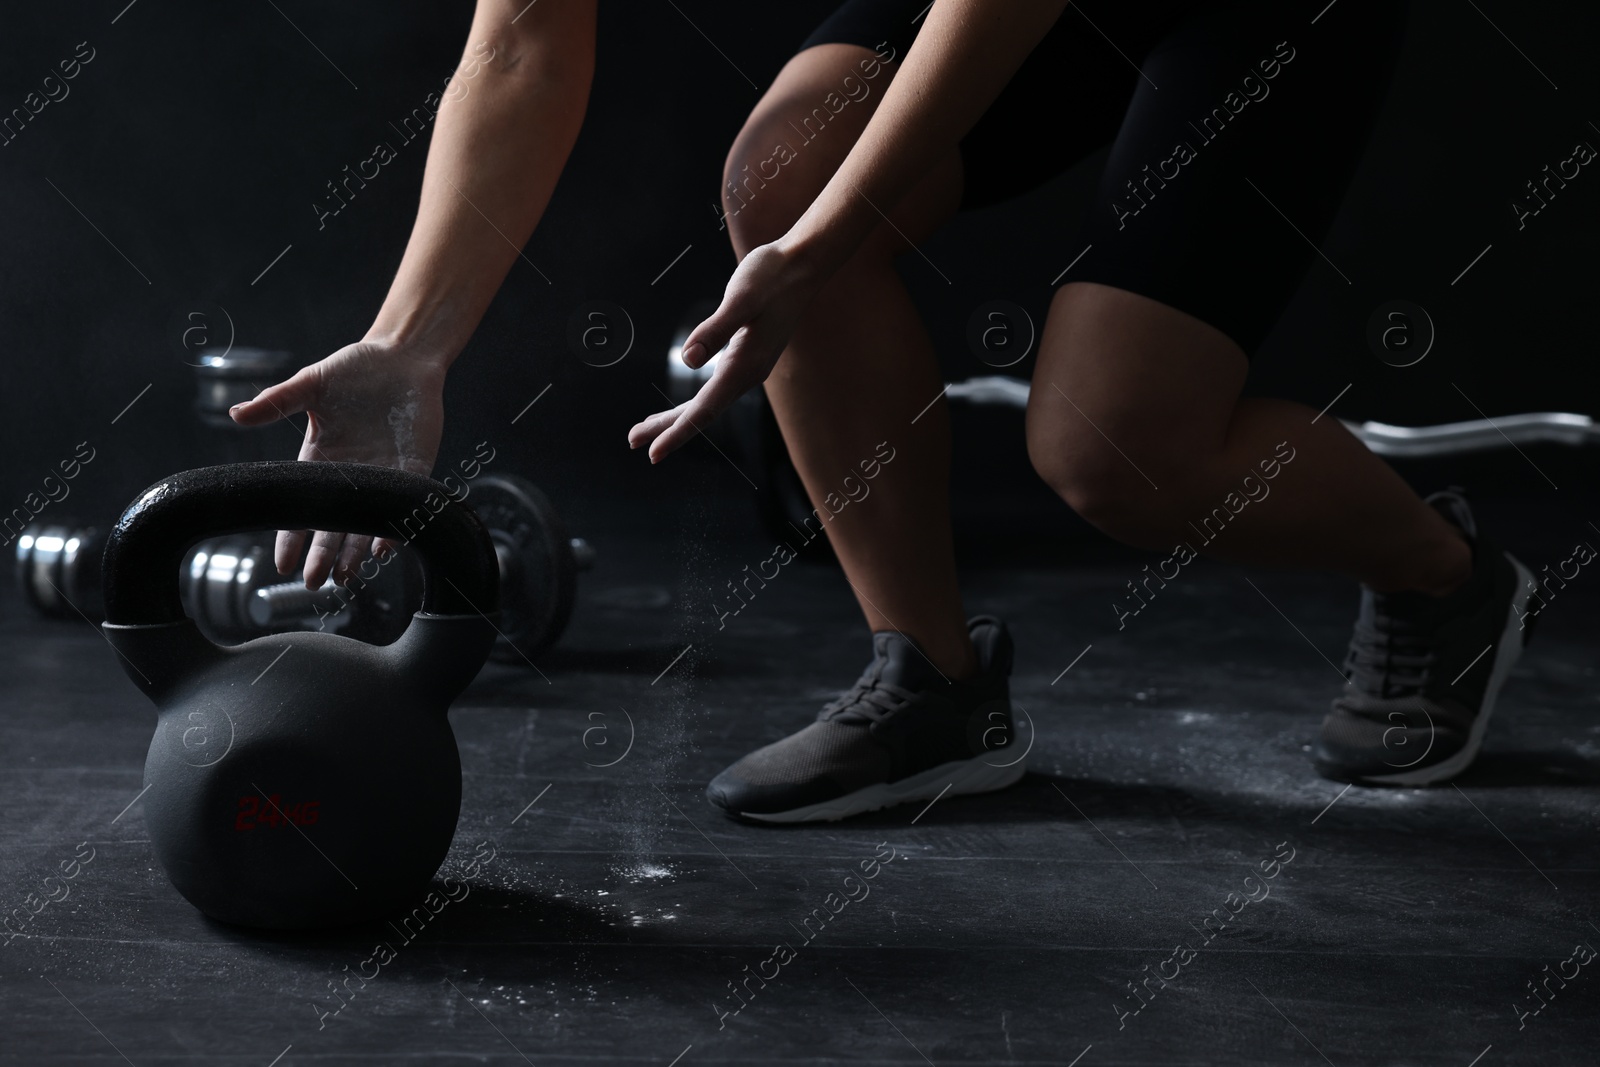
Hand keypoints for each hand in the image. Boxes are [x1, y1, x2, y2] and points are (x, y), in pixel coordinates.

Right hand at [229, 340, 447, 588]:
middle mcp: (351, 476)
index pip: (302, 507)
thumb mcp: (312, 383)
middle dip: (323, 555)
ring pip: (367, 523)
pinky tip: (387, 547)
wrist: (403, 356)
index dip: (291, 536)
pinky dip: (395, 525)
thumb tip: (237, 413)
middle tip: (315, 583)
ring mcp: (383, 475)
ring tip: (346, 578)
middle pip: (333, 525)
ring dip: (357, 551)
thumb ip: (278, 401)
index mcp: (321, 459)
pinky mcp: (414, 468)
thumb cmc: (355, 368)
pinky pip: (403, 504)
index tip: (282, 565)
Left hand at [628, 242, 819, 461]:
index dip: (677, 432)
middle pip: (702, 412)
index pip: (704, 410)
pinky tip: (684, 405)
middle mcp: (748, 373)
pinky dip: (695, 401)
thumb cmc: (772, 277)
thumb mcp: (742, 298)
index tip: (653, 453)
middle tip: (632, 441)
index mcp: (744, 365)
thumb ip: (716, 330)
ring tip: (647, 427)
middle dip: (667, 428)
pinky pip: (716, 389)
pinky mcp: (747, 356)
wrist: (803, 265)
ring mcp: (749, 367)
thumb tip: (688, 361)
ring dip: (677, 417)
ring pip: (708, 402)